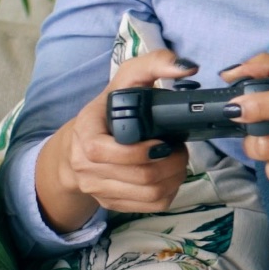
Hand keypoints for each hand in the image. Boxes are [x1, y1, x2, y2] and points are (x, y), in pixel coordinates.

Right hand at [36, 51, 198, 232]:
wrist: (81, 143)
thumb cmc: (109, 108)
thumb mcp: (125, 79)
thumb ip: (153, 64)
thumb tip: (187, 68)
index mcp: (84, 136)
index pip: (109, 153)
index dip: (143, 151)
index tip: (164, 141)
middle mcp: (86, 167)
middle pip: (141, 177)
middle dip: (172, 163)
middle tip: (180, 148)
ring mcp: (98, 189)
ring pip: (150, 194)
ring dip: (175, 177)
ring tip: (178, 159)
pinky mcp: (112, 203)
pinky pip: (151, 206)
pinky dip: (170, 192)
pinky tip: (171, 175)